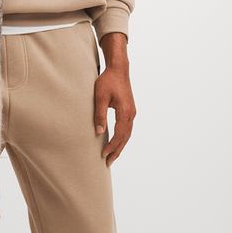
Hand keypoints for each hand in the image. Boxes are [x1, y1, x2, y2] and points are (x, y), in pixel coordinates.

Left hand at [94, 33, 135, 166]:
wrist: (119, 69)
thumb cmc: (108, 81)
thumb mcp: (100, 97)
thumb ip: (99, 115)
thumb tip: (99, 132)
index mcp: (125, 112)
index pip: (119, 135)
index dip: (111, 146)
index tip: (103, 155)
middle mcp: (131, 114)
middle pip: (125, 138)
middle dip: (117, 151)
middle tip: (108, 163)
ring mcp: (132, 112)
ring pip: (127, 134)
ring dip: (120, 146)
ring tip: (112, 156)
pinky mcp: (130, 110)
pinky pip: (127, 128)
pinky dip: (122, 138)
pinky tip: (116, 142)